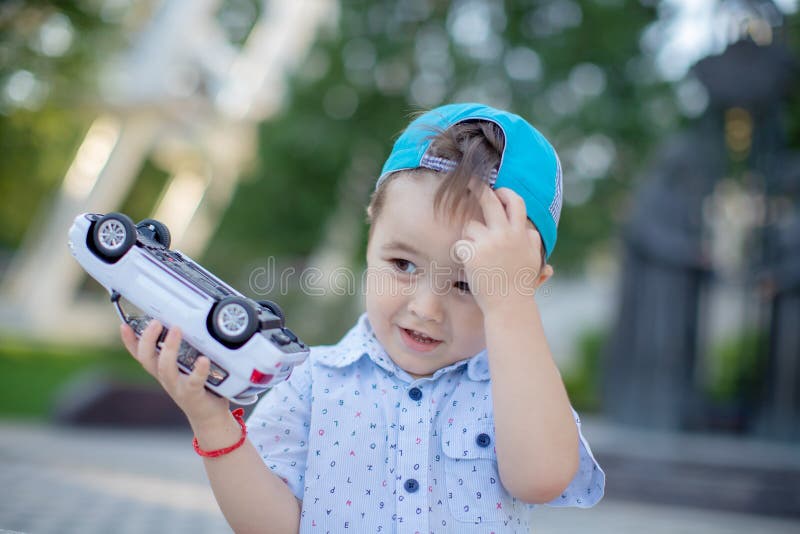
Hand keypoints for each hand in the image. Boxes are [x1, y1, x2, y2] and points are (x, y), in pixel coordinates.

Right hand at [120, 320, 229, 425]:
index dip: (130, 341)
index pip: (140, 354)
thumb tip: (184, 325)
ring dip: (169, 348)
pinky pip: (194, 381)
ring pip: (166, 368)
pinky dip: (199, 370)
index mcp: (162, 370)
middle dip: (148, 339)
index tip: (124, 326)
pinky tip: (203, 359)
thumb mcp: (187, 367)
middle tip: (155, 322)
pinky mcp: (194, 394)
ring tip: (176, 330)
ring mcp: (178, 387)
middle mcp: (166, 378)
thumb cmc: (199, 387)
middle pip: (147, 359)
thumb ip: (184, 350)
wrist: (208, 417)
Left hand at [457, 186, 545, 312]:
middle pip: (490, 201)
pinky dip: (461, 254)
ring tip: (477, 257)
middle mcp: (506, 234)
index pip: (516, 202)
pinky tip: (470, 267)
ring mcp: (489, 243)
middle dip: (478, 188)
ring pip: (469, 226)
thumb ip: (532, 243)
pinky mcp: (473, 253)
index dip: (505, 193)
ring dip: (469, 238)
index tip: (497, 191)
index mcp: (521, 234)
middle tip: (468, 181)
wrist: (509, 307)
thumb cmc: (520, 287)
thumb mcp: (533, 261)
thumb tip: (531, 232)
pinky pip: (460, 244)